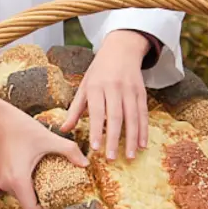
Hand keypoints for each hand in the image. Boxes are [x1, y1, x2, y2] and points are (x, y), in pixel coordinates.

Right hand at [0, 96, 87, 208]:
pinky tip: (39, 174)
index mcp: (18, 180)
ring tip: (51, 183)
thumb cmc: (20, 127)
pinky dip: (28, 186)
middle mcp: (7, 184)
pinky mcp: (1, 174)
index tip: (60, 203)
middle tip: (60, 194)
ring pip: (21, 196)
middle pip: (27, 204)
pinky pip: (16, 188)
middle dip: (44, 202)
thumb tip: (86, 163)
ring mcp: (2, 179)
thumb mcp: (48, 138)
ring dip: (35, 194)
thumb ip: (69, 150)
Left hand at [61, 29, 149, 159]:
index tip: (96, 148)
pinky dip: (144, 130)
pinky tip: (142, 144)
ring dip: (132, 138)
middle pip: (116, 116)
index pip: (97, 111)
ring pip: (132, 117)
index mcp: (97, 87)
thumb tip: (64, 130)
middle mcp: (114, 88)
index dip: (97, 130)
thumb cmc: (98, 72)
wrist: (121, 50)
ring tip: (129, 156)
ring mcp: (130, 90)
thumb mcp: (84, 86)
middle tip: (111, 158)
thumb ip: (75, 109)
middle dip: (114, 139)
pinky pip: (143, 114)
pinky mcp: (142, 92)